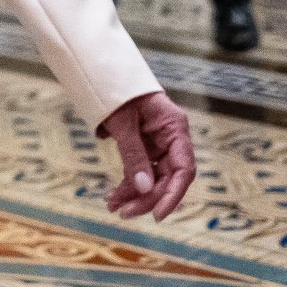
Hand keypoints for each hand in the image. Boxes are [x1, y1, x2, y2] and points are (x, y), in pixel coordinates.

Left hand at [98, 91, 193, 219]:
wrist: (103, 72)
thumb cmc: (117, 90)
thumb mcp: (123, 121)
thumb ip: (133, 153)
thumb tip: (143, 188)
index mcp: (175, 128)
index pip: (183, 169)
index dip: (173, 194)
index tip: (158, 214)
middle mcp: (171, 139)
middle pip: (166, 178)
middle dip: (147, 198)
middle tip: (125, 213)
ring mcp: (157, 144)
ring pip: (152, 178)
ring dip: (135, 195)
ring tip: (114, 208)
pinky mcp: (143, 147)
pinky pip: (139, 171)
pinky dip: (128, 185)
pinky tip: (114, 198)